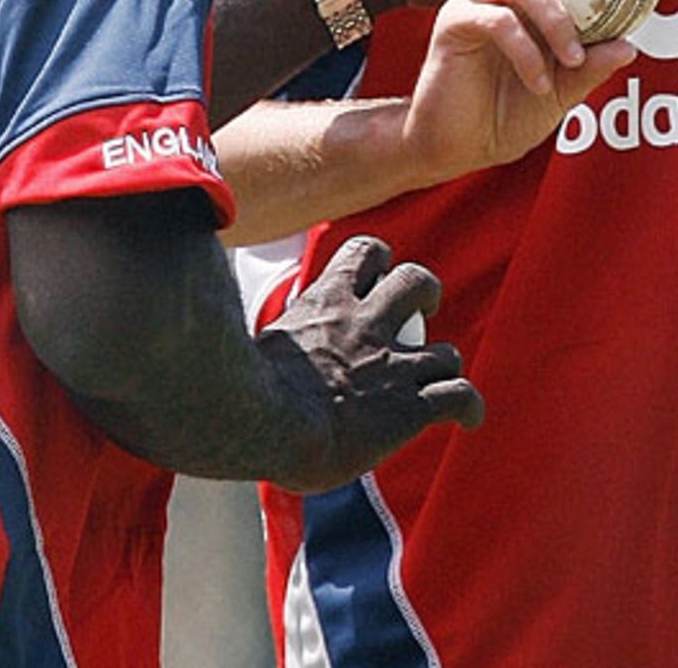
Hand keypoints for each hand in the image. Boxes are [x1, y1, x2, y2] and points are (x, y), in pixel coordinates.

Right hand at [255, 236, 481, 491]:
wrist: (262, 423)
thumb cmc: (234, 392)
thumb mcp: (237, 343)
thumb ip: (249, 337)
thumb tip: (209, 340)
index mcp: (324, 302)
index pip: (362, 253)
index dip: (376, 261)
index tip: (374, 276)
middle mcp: (366, 325)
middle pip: (415, 281)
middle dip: (424, 291)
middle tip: (421, 310)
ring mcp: (392, 366)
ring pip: (446, 350)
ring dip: (447, 361)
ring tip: (443, 372)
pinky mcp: (408, 406)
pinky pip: (457, 397)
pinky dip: (468, 406)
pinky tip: (467, 418)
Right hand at [401, 0, 638, 185]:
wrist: (456, 148)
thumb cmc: (507, 112)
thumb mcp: (564, 90)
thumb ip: (591, 66)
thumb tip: (630, 45)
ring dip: (557, 17)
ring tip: (573, 60)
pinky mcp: (453, 21)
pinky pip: (498, 20)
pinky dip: (527, 53)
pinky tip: (540, 84)